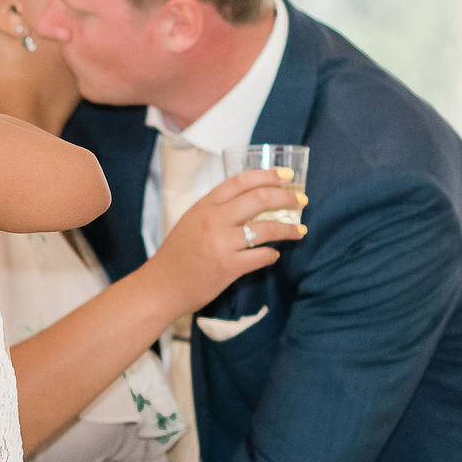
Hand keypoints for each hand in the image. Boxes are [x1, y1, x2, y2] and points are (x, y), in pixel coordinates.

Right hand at [146, 168, 306, 315]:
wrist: (160, 286)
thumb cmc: (177, 255)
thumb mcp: (191, 222)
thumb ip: (216, 210)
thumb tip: (250, 201)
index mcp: (205, 205)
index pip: (241, 181)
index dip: (267, 174)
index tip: (287, 174)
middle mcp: (214, 220)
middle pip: (259, 199)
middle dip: (286, 197)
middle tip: (301, 200)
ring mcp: (221, 243)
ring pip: (266, 228)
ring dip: (288, 228)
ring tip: (300, 230)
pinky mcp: (228, 267)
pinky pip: (261, 256)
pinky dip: (272, 254)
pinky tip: (274, 255)